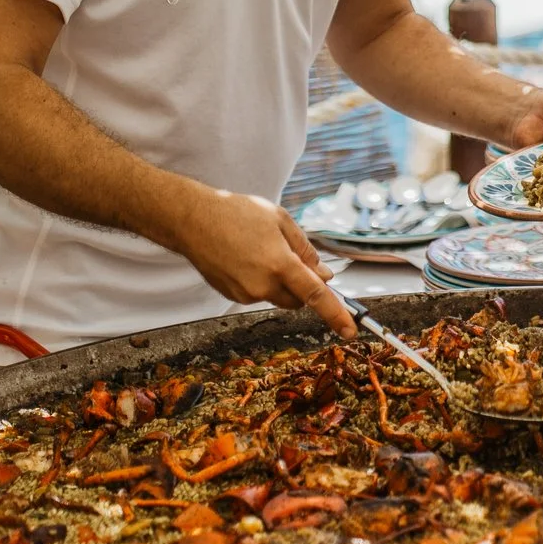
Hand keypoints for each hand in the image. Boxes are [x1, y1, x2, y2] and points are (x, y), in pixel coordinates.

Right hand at [173, 189, 355, 337]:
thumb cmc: (237, 213)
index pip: (316, 296)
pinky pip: (257, 293)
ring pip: (277, 296)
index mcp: (280, 264)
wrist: (192, 219)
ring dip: (279, 282)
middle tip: (290, 257)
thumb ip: (306, 250)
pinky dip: (260, 281)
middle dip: (302, 286)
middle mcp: (263, 285)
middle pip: (297, 300)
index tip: (350, 330)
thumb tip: (324, 275)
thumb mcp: (280, 220)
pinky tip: (245, 258)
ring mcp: (245, 293)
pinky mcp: (232, 295)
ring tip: (259, 250)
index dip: (336, 314)